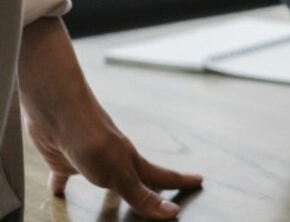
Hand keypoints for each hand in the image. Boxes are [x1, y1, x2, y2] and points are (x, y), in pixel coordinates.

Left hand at [19, 17, 202, 218]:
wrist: (58, 110)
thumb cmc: (91, 139)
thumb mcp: (119, 174)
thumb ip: (141, 194)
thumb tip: (171, 212)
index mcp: (131, 163)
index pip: (162, 176)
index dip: (181, 181)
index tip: (199, 180)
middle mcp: (115, 161)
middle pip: (139, 177)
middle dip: (153, 186)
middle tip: (165, 193)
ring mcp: (91, 158)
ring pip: (107, 178)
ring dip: (114, 189)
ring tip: (116, 200)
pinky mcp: (66, 158)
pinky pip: (65, 175)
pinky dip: (63, 184)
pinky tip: (59, 190)